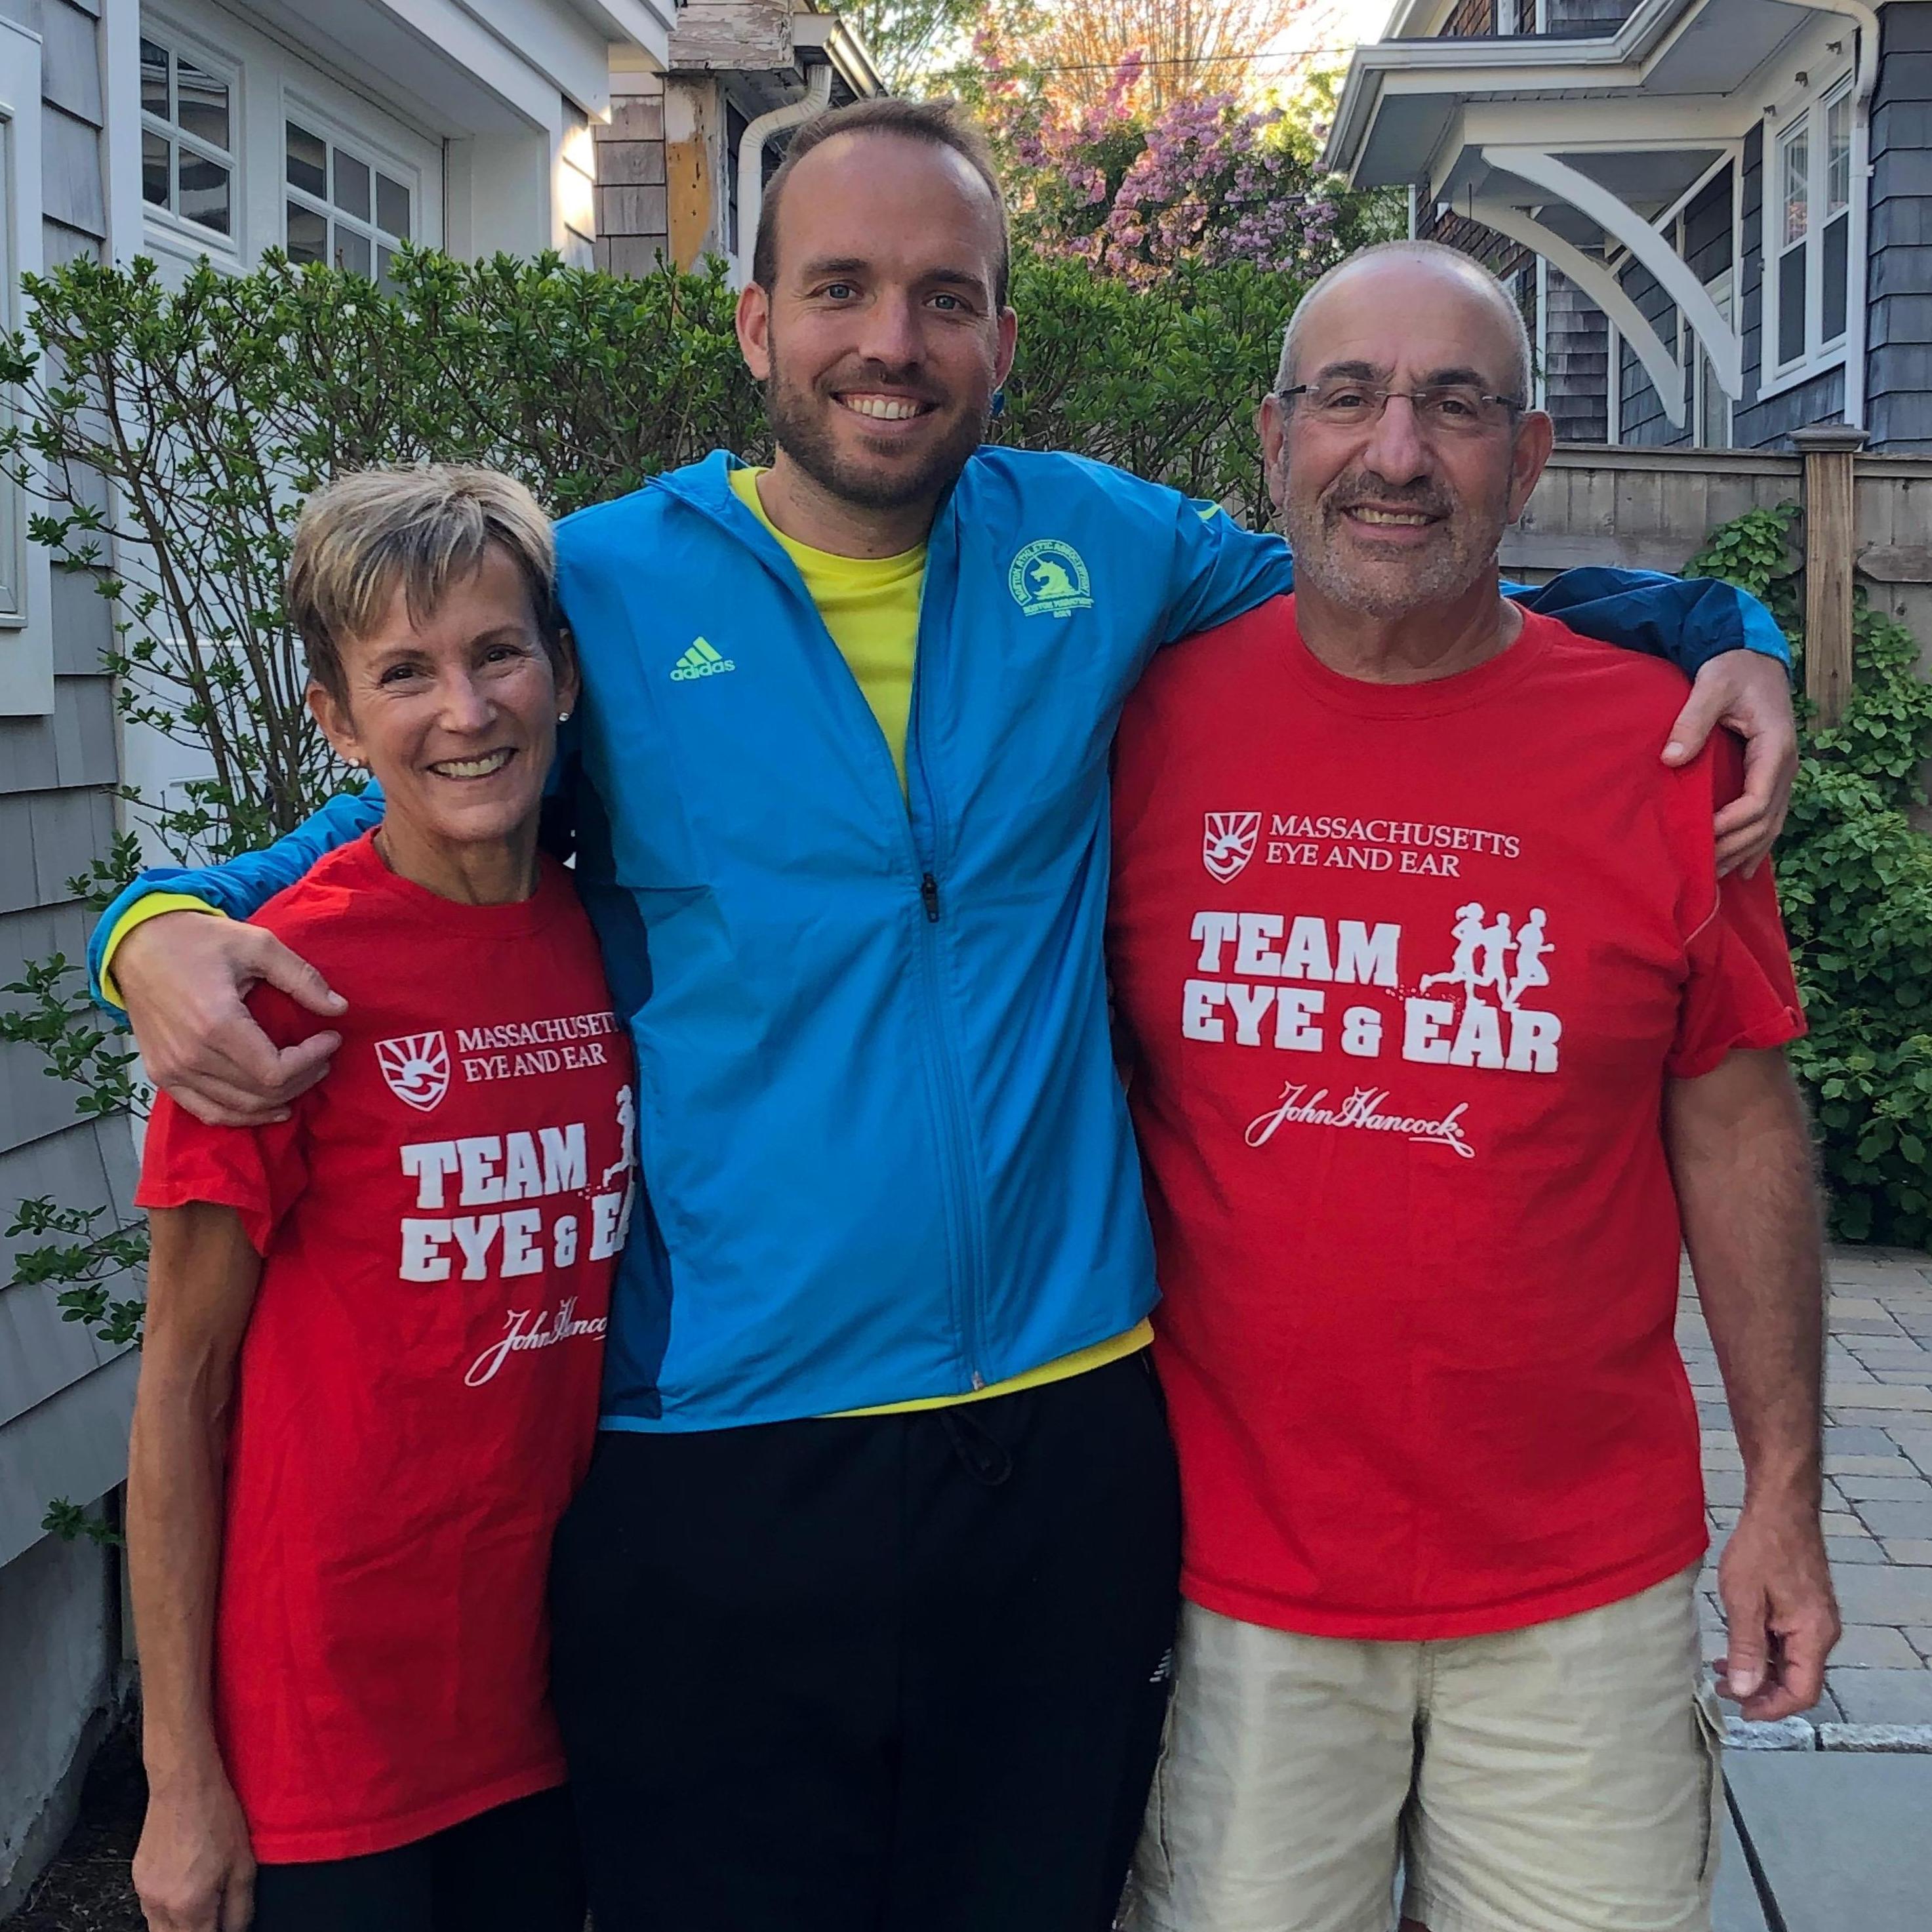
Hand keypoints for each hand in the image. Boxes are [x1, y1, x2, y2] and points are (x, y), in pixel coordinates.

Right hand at [116, 910, 344, 1126]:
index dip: (312, 1060)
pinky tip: (270, 1107)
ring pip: (239, 1109)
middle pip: (262, 1094)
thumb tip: (339, 1008)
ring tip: (304, 1076)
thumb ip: (301, 978)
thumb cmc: (198, 940)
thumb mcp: (258, 945)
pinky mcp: (161, 1075)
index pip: (276, 1071)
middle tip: (323, 1056)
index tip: (331, 1038)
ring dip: (279, 1100)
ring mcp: (172, 1070)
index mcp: (216, 1024)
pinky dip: (242, 1115)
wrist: (138, 944)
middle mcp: (191, 1056)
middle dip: (303, 1078)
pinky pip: (207, 1112)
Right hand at [133, 1772, 256, 1930]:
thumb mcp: (244, 1864)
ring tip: (203, 1903)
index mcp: (190, 1906)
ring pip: (159, 1930)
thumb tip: (236, 1931)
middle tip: (213, 1917)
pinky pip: (151, 1910)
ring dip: (181, 1926)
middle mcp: (160, 1906)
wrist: (183, 1785)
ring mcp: (144, 1894)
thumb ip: (240, 1909)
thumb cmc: (216, 1816)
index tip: (223, 1925)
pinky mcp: (137, 1880)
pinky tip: (186, 1889)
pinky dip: (168, 1910)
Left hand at [1661, 650, 1797, 876]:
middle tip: (1701, 871)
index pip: (1756, 802)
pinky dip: (1756, 844)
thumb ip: (1692, 720)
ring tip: (1716, 878)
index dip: (1729, 826)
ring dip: (1745, 853)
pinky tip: (1742, 868)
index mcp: (1775, 748)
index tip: (1699, 838)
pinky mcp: (1771, 774)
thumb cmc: (1732, 669)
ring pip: (1770, 825)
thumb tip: (1672, 758)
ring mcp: (1781, 773)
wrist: (1752, 656)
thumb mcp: (1711, 686)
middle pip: (1766, 822)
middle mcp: (1785, 766)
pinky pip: (1769, 817)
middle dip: (1735, 849)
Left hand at [1715, 1497, 1839, 1721]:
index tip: (1740, 1710)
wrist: (1780, 1508)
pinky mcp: (1805, 1607)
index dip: (1772, 1708)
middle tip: (1724, 1691)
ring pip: (1791, 1661)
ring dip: (1760, 1671)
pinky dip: (1764, 1650)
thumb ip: (1745, 1646)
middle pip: (1798, 1680)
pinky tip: (1736, 1647)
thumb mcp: (1743, 1599)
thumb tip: (1743, 1690)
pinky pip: (1788, 1642)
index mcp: (1813, 1634)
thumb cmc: (1761, 1548)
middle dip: (1762, 1692)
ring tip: (1722, 1672)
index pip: (1802, 1691)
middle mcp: (1822, 1631)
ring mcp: (1815, 1619)